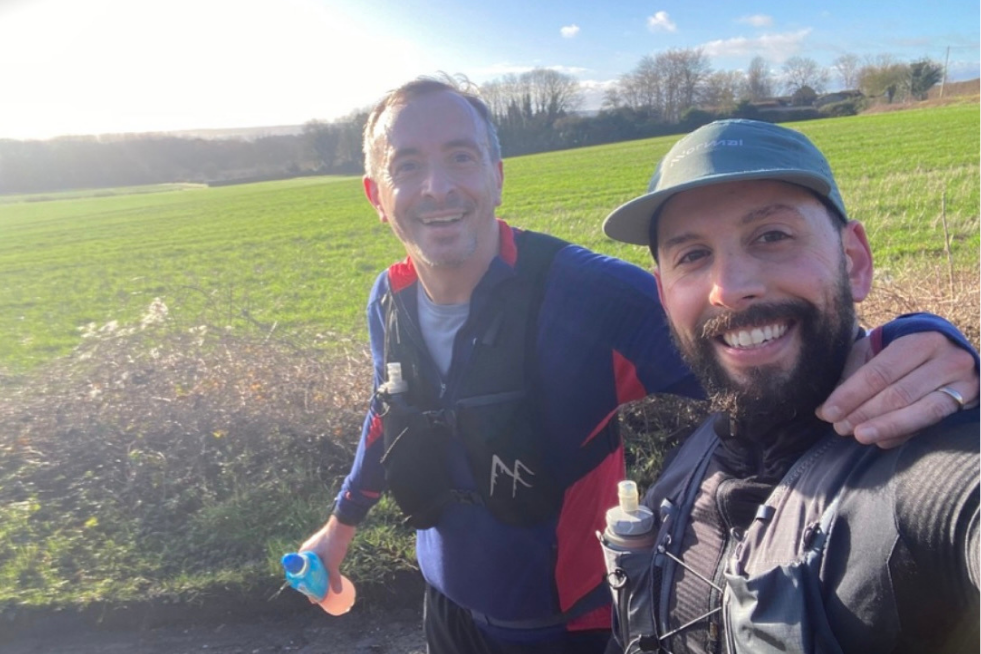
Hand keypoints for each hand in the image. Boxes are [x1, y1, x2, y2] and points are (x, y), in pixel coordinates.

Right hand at [300, 516, 356, 594]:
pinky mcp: (324, 546)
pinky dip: (325, 570)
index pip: (299, 575)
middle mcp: (307, 552)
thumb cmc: (333, 544)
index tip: (310, 595)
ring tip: (325, 587)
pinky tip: (332, 575)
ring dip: (319, 577)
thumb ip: (333, 578)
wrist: (342, 526)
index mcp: (303, 555)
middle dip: (312, 584)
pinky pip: (322, 562)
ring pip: (315, 567)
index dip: (304, 586)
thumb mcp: (333, 563)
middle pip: (307, 572)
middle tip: (318, 595)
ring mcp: (315, 549)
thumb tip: (338, 592)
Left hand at [816, 331, 978, 447]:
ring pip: (920, 411)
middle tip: (839, 427)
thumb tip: (826, 408)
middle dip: (864, 413)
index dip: (851, 394)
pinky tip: (881, 441)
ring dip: (884, 426)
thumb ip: (853, 372)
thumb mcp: (878, 349)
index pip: (879, 372)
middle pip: (899, 393)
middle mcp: (945, 359)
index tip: (828, 411)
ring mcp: (961, 382)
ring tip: (858, 436)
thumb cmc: (904, 349)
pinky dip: (904, 433)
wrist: (951, 349)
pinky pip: (932, 422)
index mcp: (918, 340)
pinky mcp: (967, 400)